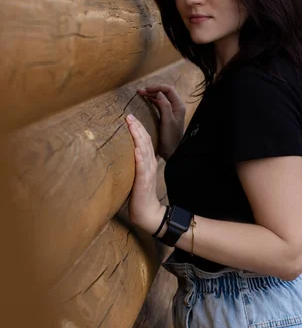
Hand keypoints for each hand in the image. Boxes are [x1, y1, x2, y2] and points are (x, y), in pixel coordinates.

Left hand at [125, 114, 165, 233]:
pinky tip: (135, 147)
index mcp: (148, 162)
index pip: (145, 141)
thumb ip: (135, 165)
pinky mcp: (143, 180)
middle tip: (129, 115)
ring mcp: (147, 171)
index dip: (139, 128)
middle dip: (137, 127)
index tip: (131, 117)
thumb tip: (124, 154)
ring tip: (132, 124)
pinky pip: (142, 166)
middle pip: (145, 141)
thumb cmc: (140, 196)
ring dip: (138, 136)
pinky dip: (139, 155)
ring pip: (144, 149)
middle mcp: (150, 164)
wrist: (148, 213)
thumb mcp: (138, 176)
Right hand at [137, 84, 184, 160]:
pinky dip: (152, 101)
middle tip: (140, 91)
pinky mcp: (166, 116)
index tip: (146, 89)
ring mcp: (171, 111)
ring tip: (141, 94)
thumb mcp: (167, 121)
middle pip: (164, 92)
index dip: (157, 87)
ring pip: (161, 98)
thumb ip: (165, 106)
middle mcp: (176, 107)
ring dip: (151, 94)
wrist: (172, 152)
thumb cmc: (171, 138)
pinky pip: (159, 104)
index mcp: (178, 106)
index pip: (168, 90)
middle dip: (153, 89)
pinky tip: (146, 101)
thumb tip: (159, 93)